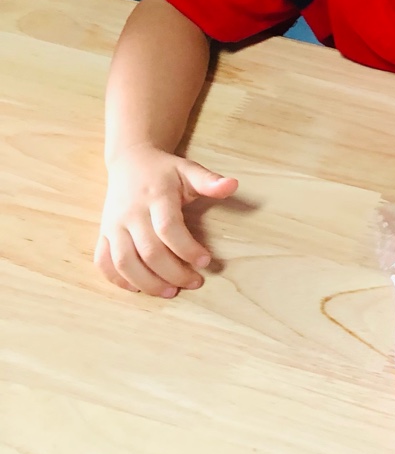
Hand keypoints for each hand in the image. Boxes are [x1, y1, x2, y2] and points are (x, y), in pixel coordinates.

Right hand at [96, 145, 237, 297]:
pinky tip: (138, 288)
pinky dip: (118, 279)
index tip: (206, 261)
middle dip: (173, 273)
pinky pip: (103, 261)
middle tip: (195, 282)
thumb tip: (233, 185)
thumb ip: (209, 181)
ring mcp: (113, 225)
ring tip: (170, 292)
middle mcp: (131, 213)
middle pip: (149, 251)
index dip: (187, 249)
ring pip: (124, 262)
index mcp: (156, 196)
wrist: (129, 161)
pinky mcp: (102, 233)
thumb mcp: (188, 170)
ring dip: (147, 282)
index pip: (168, 228)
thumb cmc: (164, 170)